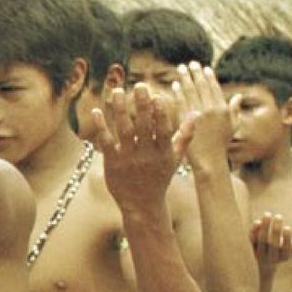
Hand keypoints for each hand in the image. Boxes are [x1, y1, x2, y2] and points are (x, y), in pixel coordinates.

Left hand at [90, 84, 194, 212]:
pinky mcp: (112, 163)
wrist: (142, 205)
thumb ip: (185, 136)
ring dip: (119, 110)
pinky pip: (106, 142)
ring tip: (117, 91)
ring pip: (124, 130)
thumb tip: (195, 113)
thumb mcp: (175, 158)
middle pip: (143, 126)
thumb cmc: (160, 178)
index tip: (157, 95)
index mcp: (162, 152)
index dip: (160, 113)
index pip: (162, 130)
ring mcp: (128, 159)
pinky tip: (96, 111)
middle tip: (140, 85)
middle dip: (141, 105)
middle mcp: (146, 155)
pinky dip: (101, 127)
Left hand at [173, 63, 236, 174]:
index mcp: (223, 109)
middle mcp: (211, 109)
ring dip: (185, 78)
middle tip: (190, 64)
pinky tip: (175, 85)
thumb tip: (239, 96)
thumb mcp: (233, 127)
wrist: (209, 161)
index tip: (204, 68)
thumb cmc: (221, 145)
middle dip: (196, 73)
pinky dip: (178, 92)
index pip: (215, 88)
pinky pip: (181, 102)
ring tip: (181, 69)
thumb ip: (235, 110)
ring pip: (190, 91)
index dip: (209, 77)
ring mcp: (198, 114)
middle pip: (202, 86)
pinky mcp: (186, 120)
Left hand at [249, 212, 291, 269]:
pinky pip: (251, 238)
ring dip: (265, 226)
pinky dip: (254, 230)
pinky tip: (258, 221)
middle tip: (279, 216)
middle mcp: (271, 256)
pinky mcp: (251, 246)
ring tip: (268, 214)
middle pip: (273, 244)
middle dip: (276, 230)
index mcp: (283, 257)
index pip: (286, 249)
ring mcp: (260, 252)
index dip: (287, 239)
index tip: (288, 227)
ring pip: (261, 240)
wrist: (263, 264)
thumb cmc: (281, 251)